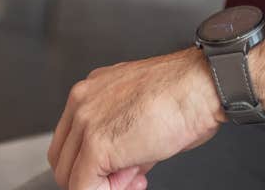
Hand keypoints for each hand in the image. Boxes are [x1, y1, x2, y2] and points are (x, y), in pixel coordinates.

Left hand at [49, 48, 223, 189]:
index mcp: (91, 91)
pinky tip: (134, 183)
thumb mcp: (141, 115)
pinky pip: (84, 187)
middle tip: (127, 179)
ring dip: (100, 187)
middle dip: (95, 178)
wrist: (201, 86)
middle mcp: (82, 101)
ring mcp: (86, 122)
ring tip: (134, 179)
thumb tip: (120, 169)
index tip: (119, 171)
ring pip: (69, 176)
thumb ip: (122, 142)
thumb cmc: (184, 94)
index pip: (71, 141)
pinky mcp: (96, 144)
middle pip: (64, 159)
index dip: (92, 165)